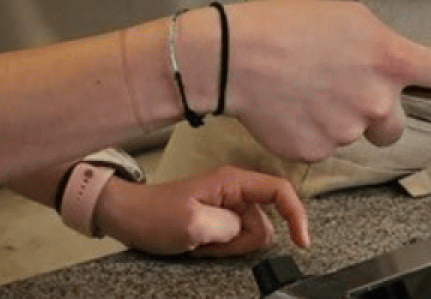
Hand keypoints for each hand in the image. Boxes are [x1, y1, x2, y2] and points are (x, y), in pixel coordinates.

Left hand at [96, 166, 309, 257]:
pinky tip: (200, 245)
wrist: (129, 217)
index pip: (280, 191)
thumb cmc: (154, 215)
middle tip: (209, 242)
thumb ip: (231, 226)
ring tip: (200, 242)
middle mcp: (236, 189)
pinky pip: (236, 240)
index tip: (301, 243)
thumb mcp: (193, 223)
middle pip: (266, 223)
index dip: (297, 215)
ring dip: (228, 247)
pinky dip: (221, 249)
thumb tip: (253, 230)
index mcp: (233, 181)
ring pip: (251, 236)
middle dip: (242, 242)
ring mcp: (229, 204)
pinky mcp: (221, 218)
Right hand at [224, 0, 430, 161]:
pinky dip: (312, 132)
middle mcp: (377, 100)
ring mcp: (347, 131)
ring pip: (357, 134)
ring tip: (306, 90)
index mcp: (390, 59)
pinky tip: (292, 107)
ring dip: (340, 119)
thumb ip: (381, 44)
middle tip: (344, 88)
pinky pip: (326, 147)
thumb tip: (394, 62)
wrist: (234, 57)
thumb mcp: (348, 16)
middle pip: (398, 123)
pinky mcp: (318, 152)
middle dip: (378, 112)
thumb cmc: (285, 26)